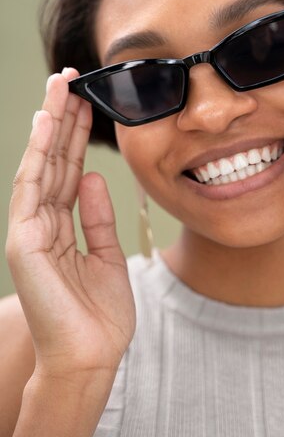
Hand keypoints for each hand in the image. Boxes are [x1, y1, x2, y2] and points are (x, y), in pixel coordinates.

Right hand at [6, 69, 135, 380]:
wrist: (91, 358)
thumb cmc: (99, 314)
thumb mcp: (106, 255)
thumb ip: (97, 216)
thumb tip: (94, 177)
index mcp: (60, 227)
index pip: (67, 170)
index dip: (76, 136)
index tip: (86, 102)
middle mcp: (40, 223)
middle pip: (51, 161)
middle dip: (61, 119)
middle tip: (69, 79)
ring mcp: (28, 231)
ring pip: (39, 166)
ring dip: (49, 124)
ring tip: (59, 87)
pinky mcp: (24, 242)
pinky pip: (32, 189)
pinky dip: (39, 154)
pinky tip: (48, 123)